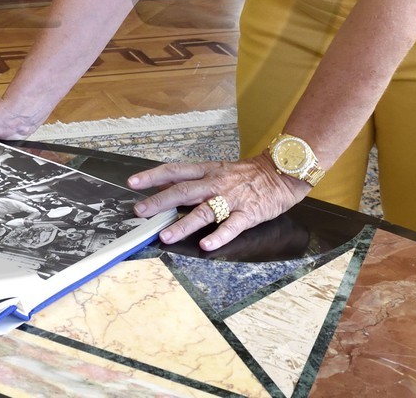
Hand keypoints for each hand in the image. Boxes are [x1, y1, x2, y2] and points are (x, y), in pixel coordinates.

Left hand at [127, 155, 310, 251]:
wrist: (282, 172)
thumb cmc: (247, 174)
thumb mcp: (218, 169)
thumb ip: (194, 178)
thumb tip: (164, 184)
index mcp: (207, 171)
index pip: (175, 171)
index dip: (153, 176)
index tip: (133, 183)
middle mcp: (216, 183)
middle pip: (184, 191)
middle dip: (160, 202)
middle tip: (140, 212)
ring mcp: (232, 198)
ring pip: (204, 211)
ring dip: (183, 224)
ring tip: (166, 236)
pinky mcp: (249, 213)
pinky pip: (232, 226)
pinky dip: (218, 236)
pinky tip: (206, 246)